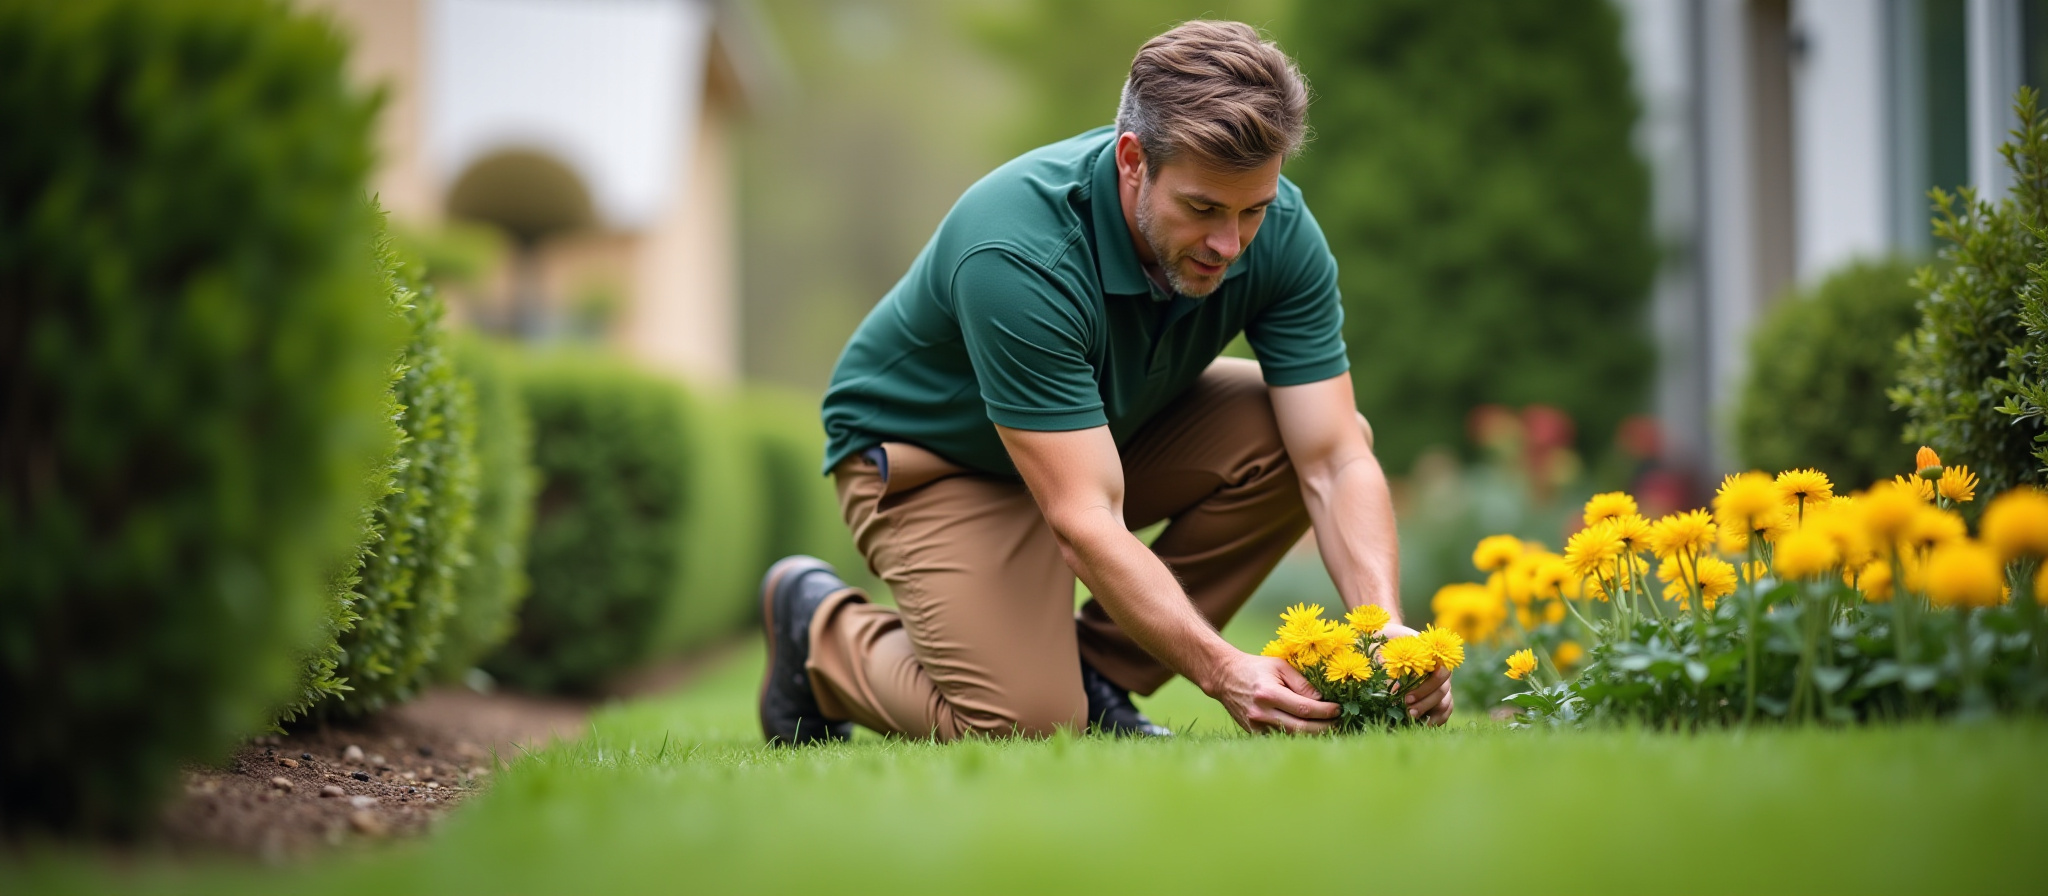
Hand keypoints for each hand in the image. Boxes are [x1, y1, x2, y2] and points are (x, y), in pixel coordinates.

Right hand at [1207, 651, 1338, 734]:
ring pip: (1291, 737)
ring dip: (1313, 735)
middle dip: (1324, 727)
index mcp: (1269, 693)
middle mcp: (1261, 712)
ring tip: (1329, 729)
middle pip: (1300, 728)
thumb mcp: (1280, 666)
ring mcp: (1256, 725)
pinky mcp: (1253, 732)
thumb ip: (1301, 682)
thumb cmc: (1256, 667)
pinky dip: (1296, 737)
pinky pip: (1279, 738)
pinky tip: (1309, 732)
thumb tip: (1322, 700)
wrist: (1225, 677)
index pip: (1304, 708)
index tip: (1338, 709)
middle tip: (1339, 723)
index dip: (1324, 712)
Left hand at [1376, 623, 1454, 726]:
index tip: (1405, 697)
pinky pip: (1445, 710)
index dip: (1425, 688)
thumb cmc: (1387, 640)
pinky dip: (1437, 719)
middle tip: (1407, 711)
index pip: (1440, 673)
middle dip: (1425, 703)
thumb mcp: (1383, 643)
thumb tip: (1383, 669)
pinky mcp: (1437, 695)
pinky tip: (1422, 725)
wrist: (1392, 640)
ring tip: (1412, 719)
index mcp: (1432, 655)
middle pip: (1443, 690)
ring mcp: (1441, 683)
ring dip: (1430, 712)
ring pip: (1445, 702)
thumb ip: (1383, 654)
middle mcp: (1440, 670)